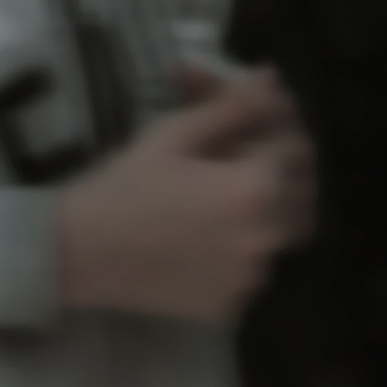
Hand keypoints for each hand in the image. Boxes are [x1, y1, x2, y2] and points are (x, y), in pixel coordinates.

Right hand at [56, 71, 316, 325]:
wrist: (82, 252)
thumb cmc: (125, 184)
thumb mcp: (178, 134)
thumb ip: (232, 108)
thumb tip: (271, 79)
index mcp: (256, 190)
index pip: (297, 150)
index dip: (280, 124)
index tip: (258, 111)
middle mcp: (266, 239)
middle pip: (304, 197)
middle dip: (284, 168)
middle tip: (248, 151)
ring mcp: (252, 279)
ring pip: (283, 236)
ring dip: (268, 209)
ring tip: (225, 190)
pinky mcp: (235, 307)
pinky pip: (253, 269)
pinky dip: (242, 247)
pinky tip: (208, 232)